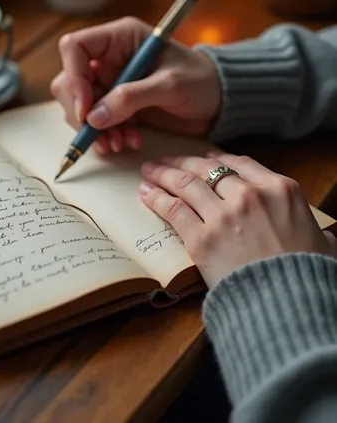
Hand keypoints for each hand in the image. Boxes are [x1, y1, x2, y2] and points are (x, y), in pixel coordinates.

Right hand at [50, 17, 220, 154]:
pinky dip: (107, 136)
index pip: (75, 48)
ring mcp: (111, 82)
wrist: (220, 100)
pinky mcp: (117, 104)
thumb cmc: (201, 81)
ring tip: (119, 144)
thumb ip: (131, 98)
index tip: (86, 109)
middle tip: (100, 136)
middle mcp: (109, 58)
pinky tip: (128, 142)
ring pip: (80, 106)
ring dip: (94, 130)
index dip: (74, 78)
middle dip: (82, 112)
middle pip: (70, 81)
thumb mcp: (170, 86)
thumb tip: (93, 118)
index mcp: (120, 38)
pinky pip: (97, 122)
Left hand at [139, 152, 336, 286]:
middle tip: (166, 161)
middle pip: (207, 170)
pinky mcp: (201, 238)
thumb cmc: (309, 276)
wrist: (291, 305)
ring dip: (164, 174)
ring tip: (149, 171)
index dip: (217, 159)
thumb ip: (315, 231)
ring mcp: (223, 215)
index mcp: (280, 189)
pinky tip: (146, 193)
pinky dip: (156, 198)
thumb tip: (324, 239)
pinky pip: (173, 210)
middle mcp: (249, 195)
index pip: (241, 164)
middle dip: (183, 163)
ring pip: (186, 184)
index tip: (204, 159)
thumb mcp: (323, 243)